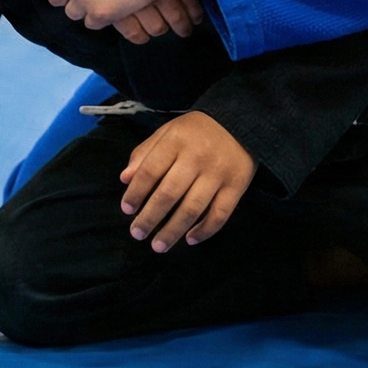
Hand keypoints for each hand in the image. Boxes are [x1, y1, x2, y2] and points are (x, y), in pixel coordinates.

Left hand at [119, 111, 254, 251]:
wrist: (242, 122)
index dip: (136, 193)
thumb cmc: (197, 130)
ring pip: (192, 208)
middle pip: (169, 193)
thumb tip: (125, 179)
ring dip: (173, 230)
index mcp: (176, 141)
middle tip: (137, 234)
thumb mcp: (168, 132)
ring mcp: (218, 173)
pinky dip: (205, 230)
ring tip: (158, 245)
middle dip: (150, 217)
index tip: (127, 210)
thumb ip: (145, 153)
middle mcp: (197, 157)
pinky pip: (220, 214)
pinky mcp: (237, 186)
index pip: (150, 170)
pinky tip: (190, 240)